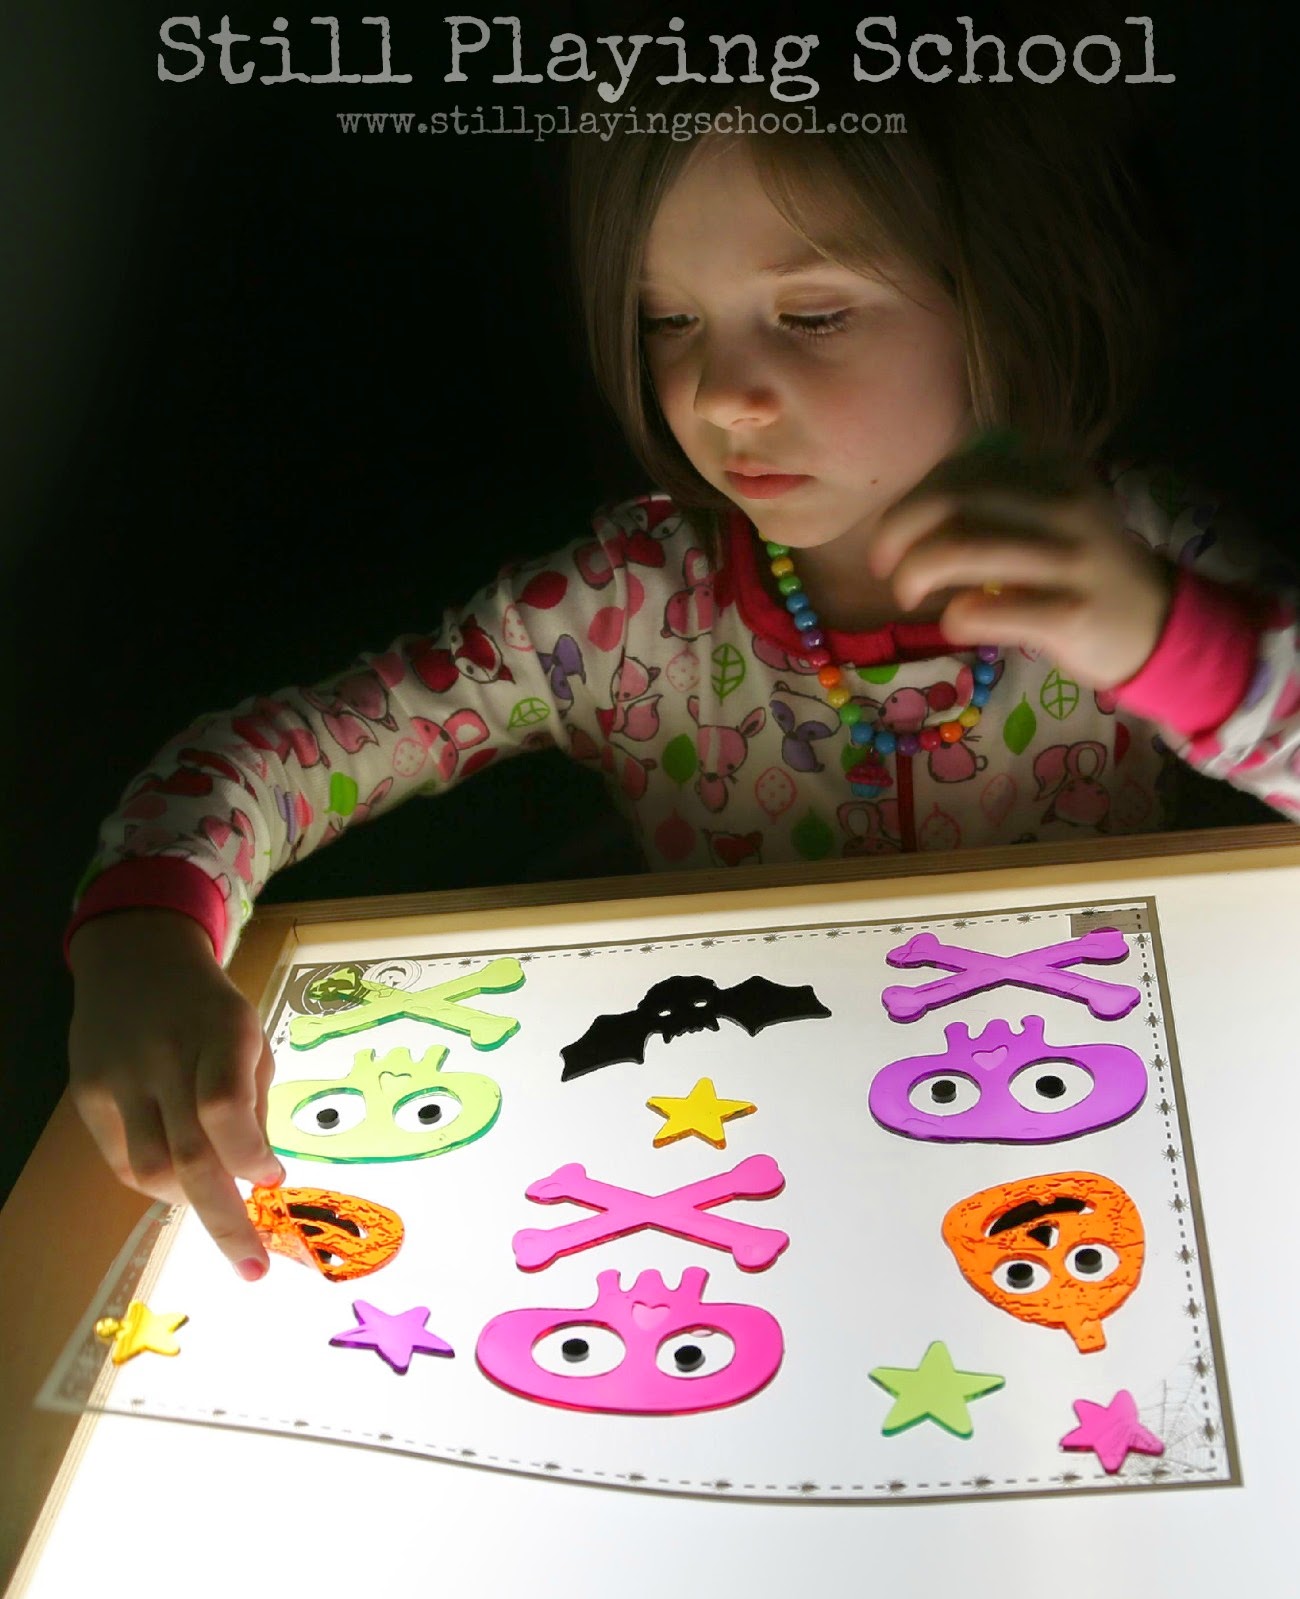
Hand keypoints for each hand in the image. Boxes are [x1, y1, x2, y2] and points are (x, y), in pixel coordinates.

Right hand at [68, 909, 283, 1278]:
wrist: (133, 960)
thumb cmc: (208, 1006)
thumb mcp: (249, 1034)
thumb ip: (253, 1101)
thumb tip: (260, 1177)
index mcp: (220, 1030)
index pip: (226, 1108)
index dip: (250, 1157)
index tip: (273, 1180)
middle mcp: (164, 1056)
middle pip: (190, 1155)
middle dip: (227, 1223)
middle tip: (254, 1270)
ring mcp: (118, 1078)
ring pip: (149, 1172)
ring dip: (189, 1201)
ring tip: (215, 1198)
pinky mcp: (87, 1095)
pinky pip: (124, 1162)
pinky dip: (159, 1182)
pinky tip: (180, 1173)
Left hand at [869, 446, 1175, 688]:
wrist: (1153, 622)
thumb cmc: (1077, 569)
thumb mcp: (1046, 512)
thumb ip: (989, 500)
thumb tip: (909, 513)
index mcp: (1051, 469)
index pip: (958, 471)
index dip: (909, 504)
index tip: (892, 538)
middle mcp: (1063, 504)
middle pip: (951, 502)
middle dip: (898, 533)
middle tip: (885, 568)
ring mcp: (1071, 559)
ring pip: (963, 549)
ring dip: (915, 573)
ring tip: (907, 595)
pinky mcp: (1072, 614)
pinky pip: (992, 610)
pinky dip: (957, 617)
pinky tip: (955, 623)